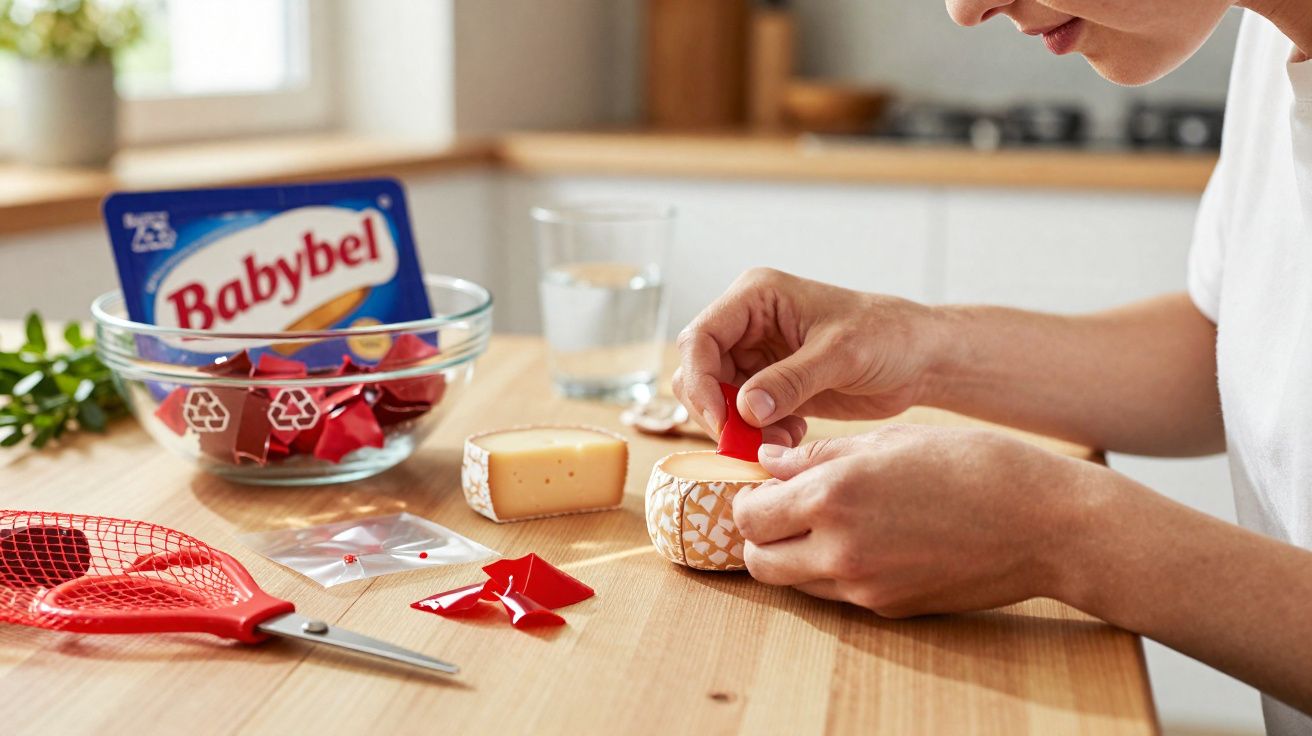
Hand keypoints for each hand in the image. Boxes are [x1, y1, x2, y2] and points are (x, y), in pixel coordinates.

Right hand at [672, 268, 944, 441]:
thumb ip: (790, 380)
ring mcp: (756, 355)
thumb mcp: (840, 355)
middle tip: (748, 443)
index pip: (700, 338)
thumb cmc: (888, 336)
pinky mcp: (769, 385)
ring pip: (717, 398)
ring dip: (739, 428)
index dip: (700, 382)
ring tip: (781, 440)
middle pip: (698, 372)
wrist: (919, 358)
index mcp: (756, 297)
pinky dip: (757, 434)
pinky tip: (792, 435)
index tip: (723, 422)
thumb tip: (743, 409)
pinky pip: (742, 415)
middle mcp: (747, 324)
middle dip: (717, 411)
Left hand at [734, 425, 1097, 616]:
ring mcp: (864, 587)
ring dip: (793, 556)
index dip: (748, 499)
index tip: (763, 485)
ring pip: (793, 584)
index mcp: (833, 496)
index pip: (748, 516)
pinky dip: (833, 572)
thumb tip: (771, 464)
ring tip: (825, 523)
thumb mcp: (891, 439)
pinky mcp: (889, 609)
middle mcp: (839, 549)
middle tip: (783, 509)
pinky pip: (837, 595)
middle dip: (760, 535)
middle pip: (758, 561)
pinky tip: (867, 540)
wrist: (1045, 523)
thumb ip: (820, 455)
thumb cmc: (974, 465)